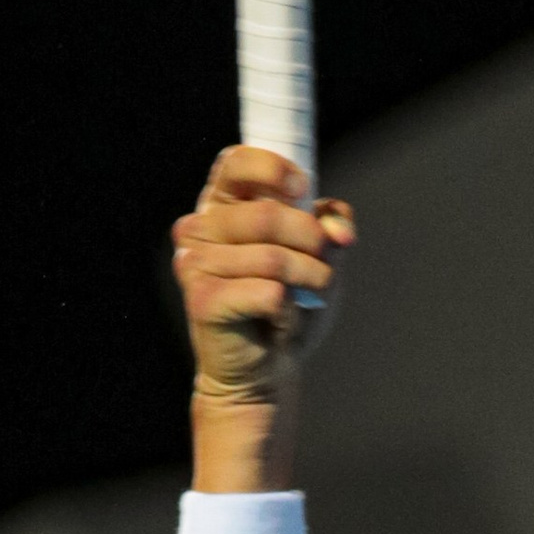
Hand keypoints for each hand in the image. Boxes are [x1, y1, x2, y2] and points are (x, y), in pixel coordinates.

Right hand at [171, 148, 355, 411]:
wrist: (267, 370)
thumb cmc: (286, 305)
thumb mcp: (318, 255)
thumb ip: (330, 225)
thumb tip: (338, 228)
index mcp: (221, 206)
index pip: (234, 163)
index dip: (272, 170)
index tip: (302, 188)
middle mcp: (199, 229)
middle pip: (266, 216)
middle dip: (312, 241)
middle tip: (324, 265)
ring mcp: (195, 265)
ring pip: (272, 258)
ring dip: (309, 278)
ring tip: (311, 295)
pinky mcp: (202, 301)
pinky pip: (266, 291)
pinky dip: (288, 307)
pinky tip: (279, 318)